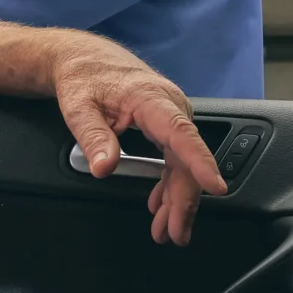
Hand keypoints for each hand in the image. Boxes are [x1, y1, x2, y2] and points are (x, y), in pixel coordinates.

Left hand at [52, 40, 223, 246]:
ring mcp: (171, 116)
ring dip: (178, 198)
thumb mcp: (78, 106)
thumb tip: (103, 166)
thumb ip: (93, 137)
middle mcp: (170, 106)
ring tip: (168, 231)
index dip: (199, 162)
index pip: (181, 134)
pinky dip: (170, 185)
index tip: (214, 186)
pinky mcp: (166, 125)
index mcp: (150, 99)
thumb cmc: (85, 76)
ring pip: (183, 163)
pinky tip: (162, 206)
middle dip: (184, 200)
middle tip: (174, 234)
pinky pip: (175, 159)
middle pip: (185, 159)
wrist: (85, 58)